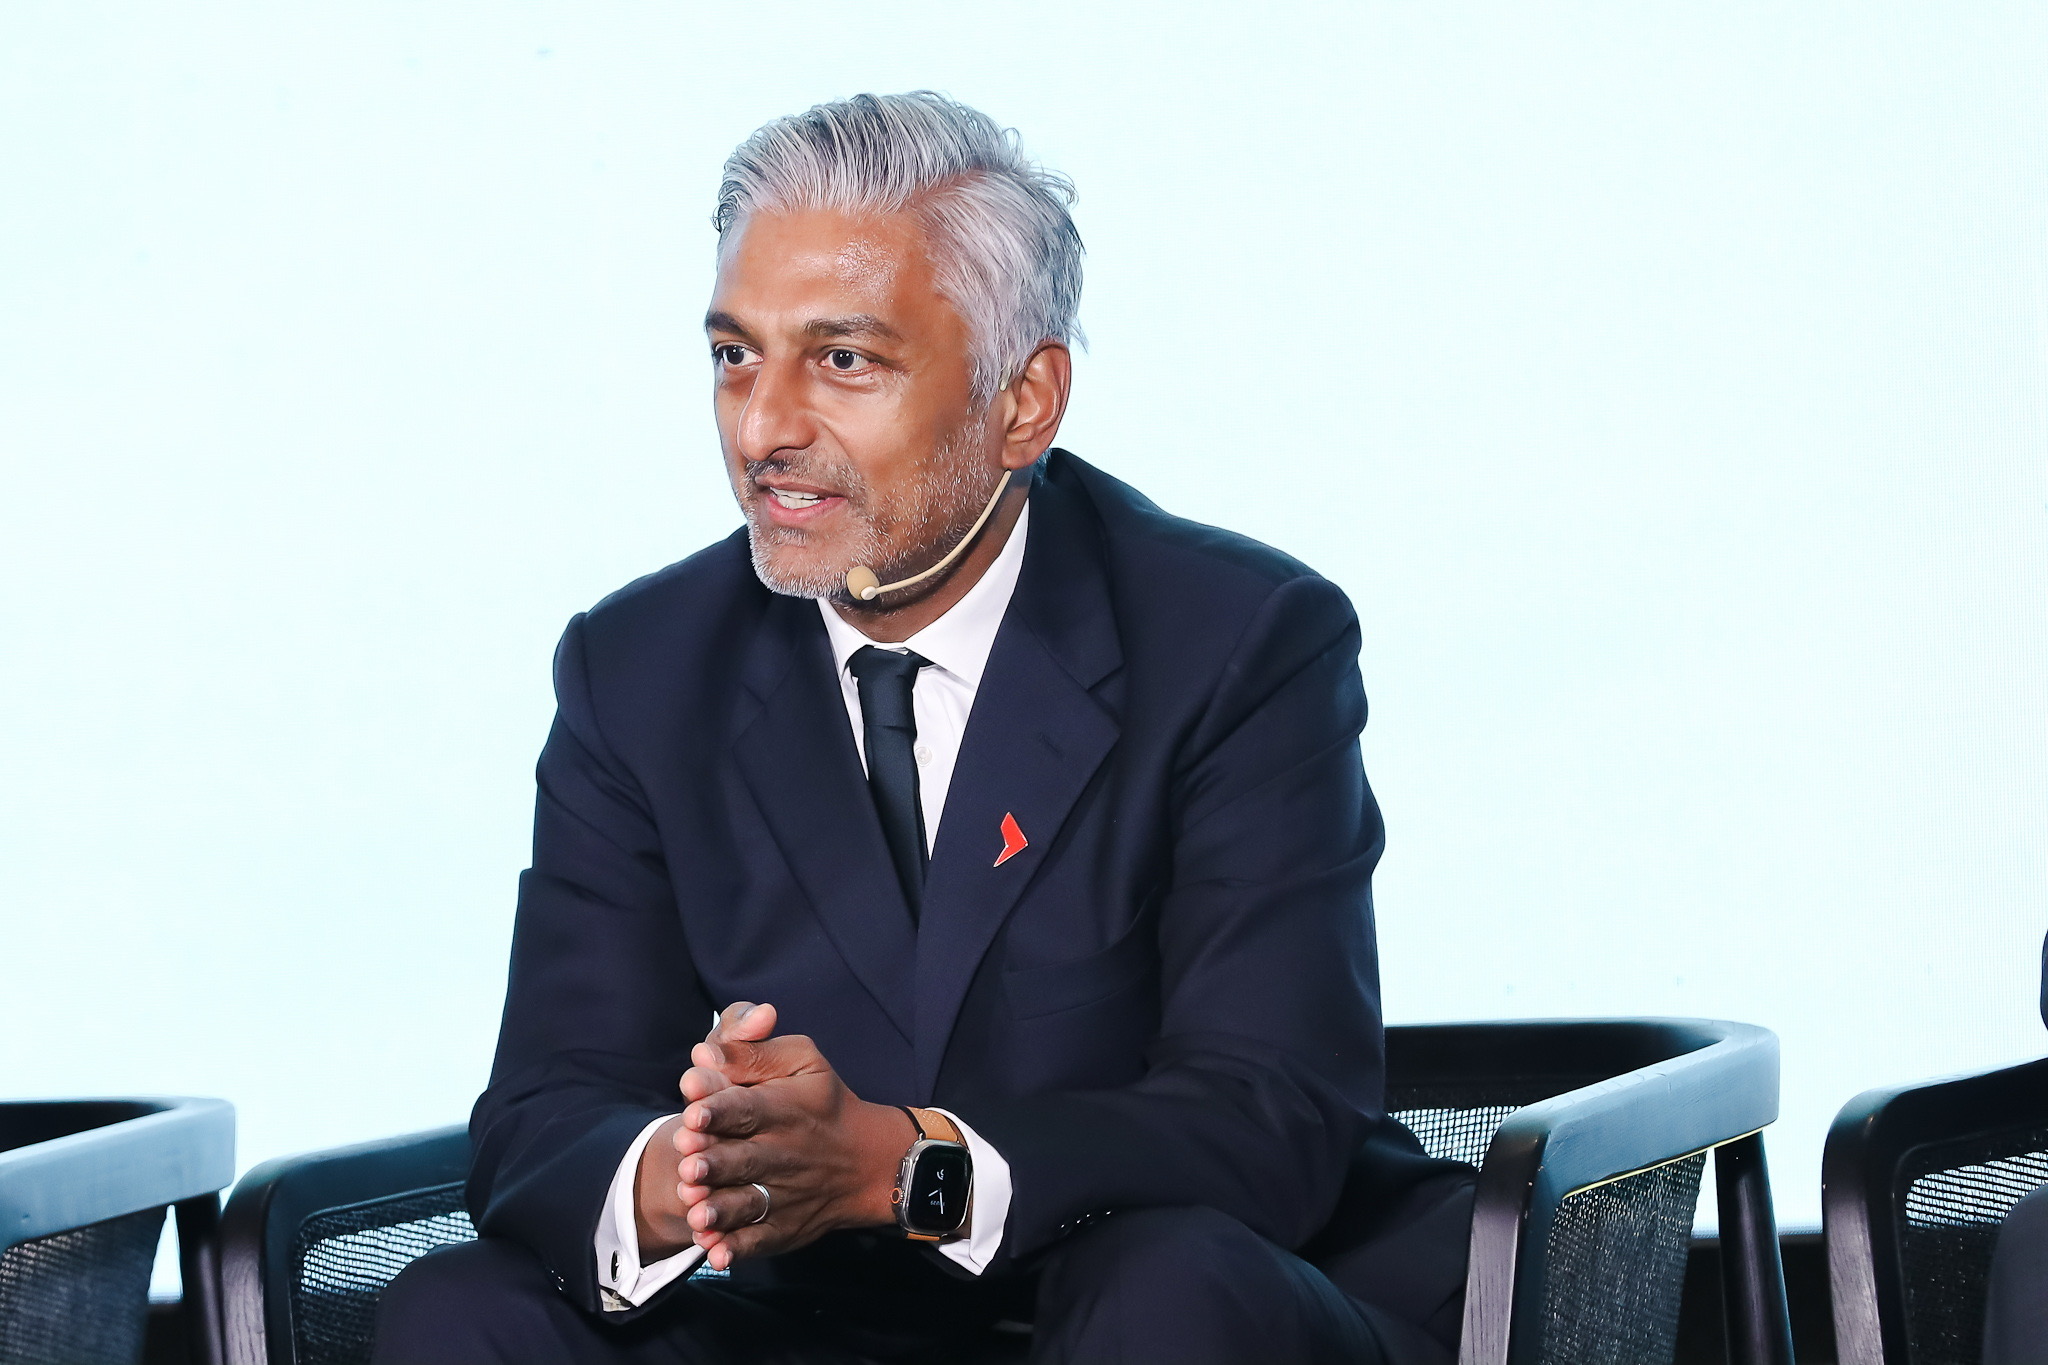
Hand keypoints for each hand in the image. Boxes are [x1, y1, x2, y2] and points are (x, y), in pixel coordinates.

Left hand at [672, 1015, 913, 1269]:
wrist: (869, 1162)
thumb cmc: (823, 1102)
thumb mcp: (801, 1062)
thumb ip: (751, 1052)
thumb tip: (702, 1053)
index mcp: (783, 1109)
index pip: (748, 1108)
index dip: (720, 1111)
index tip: (693, 1115)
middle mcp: (783, 1154)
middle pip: (744, 1160)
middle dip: (715, 1164)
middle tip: (688, 1167)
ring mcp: (784, 1195)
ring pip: (749, 1204)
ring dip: (722, 1211)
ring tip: (696, 1213)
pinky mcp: (784, 1226)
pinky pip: (761, 1240)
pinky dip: (739, 1249)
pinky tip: (718, 1254)